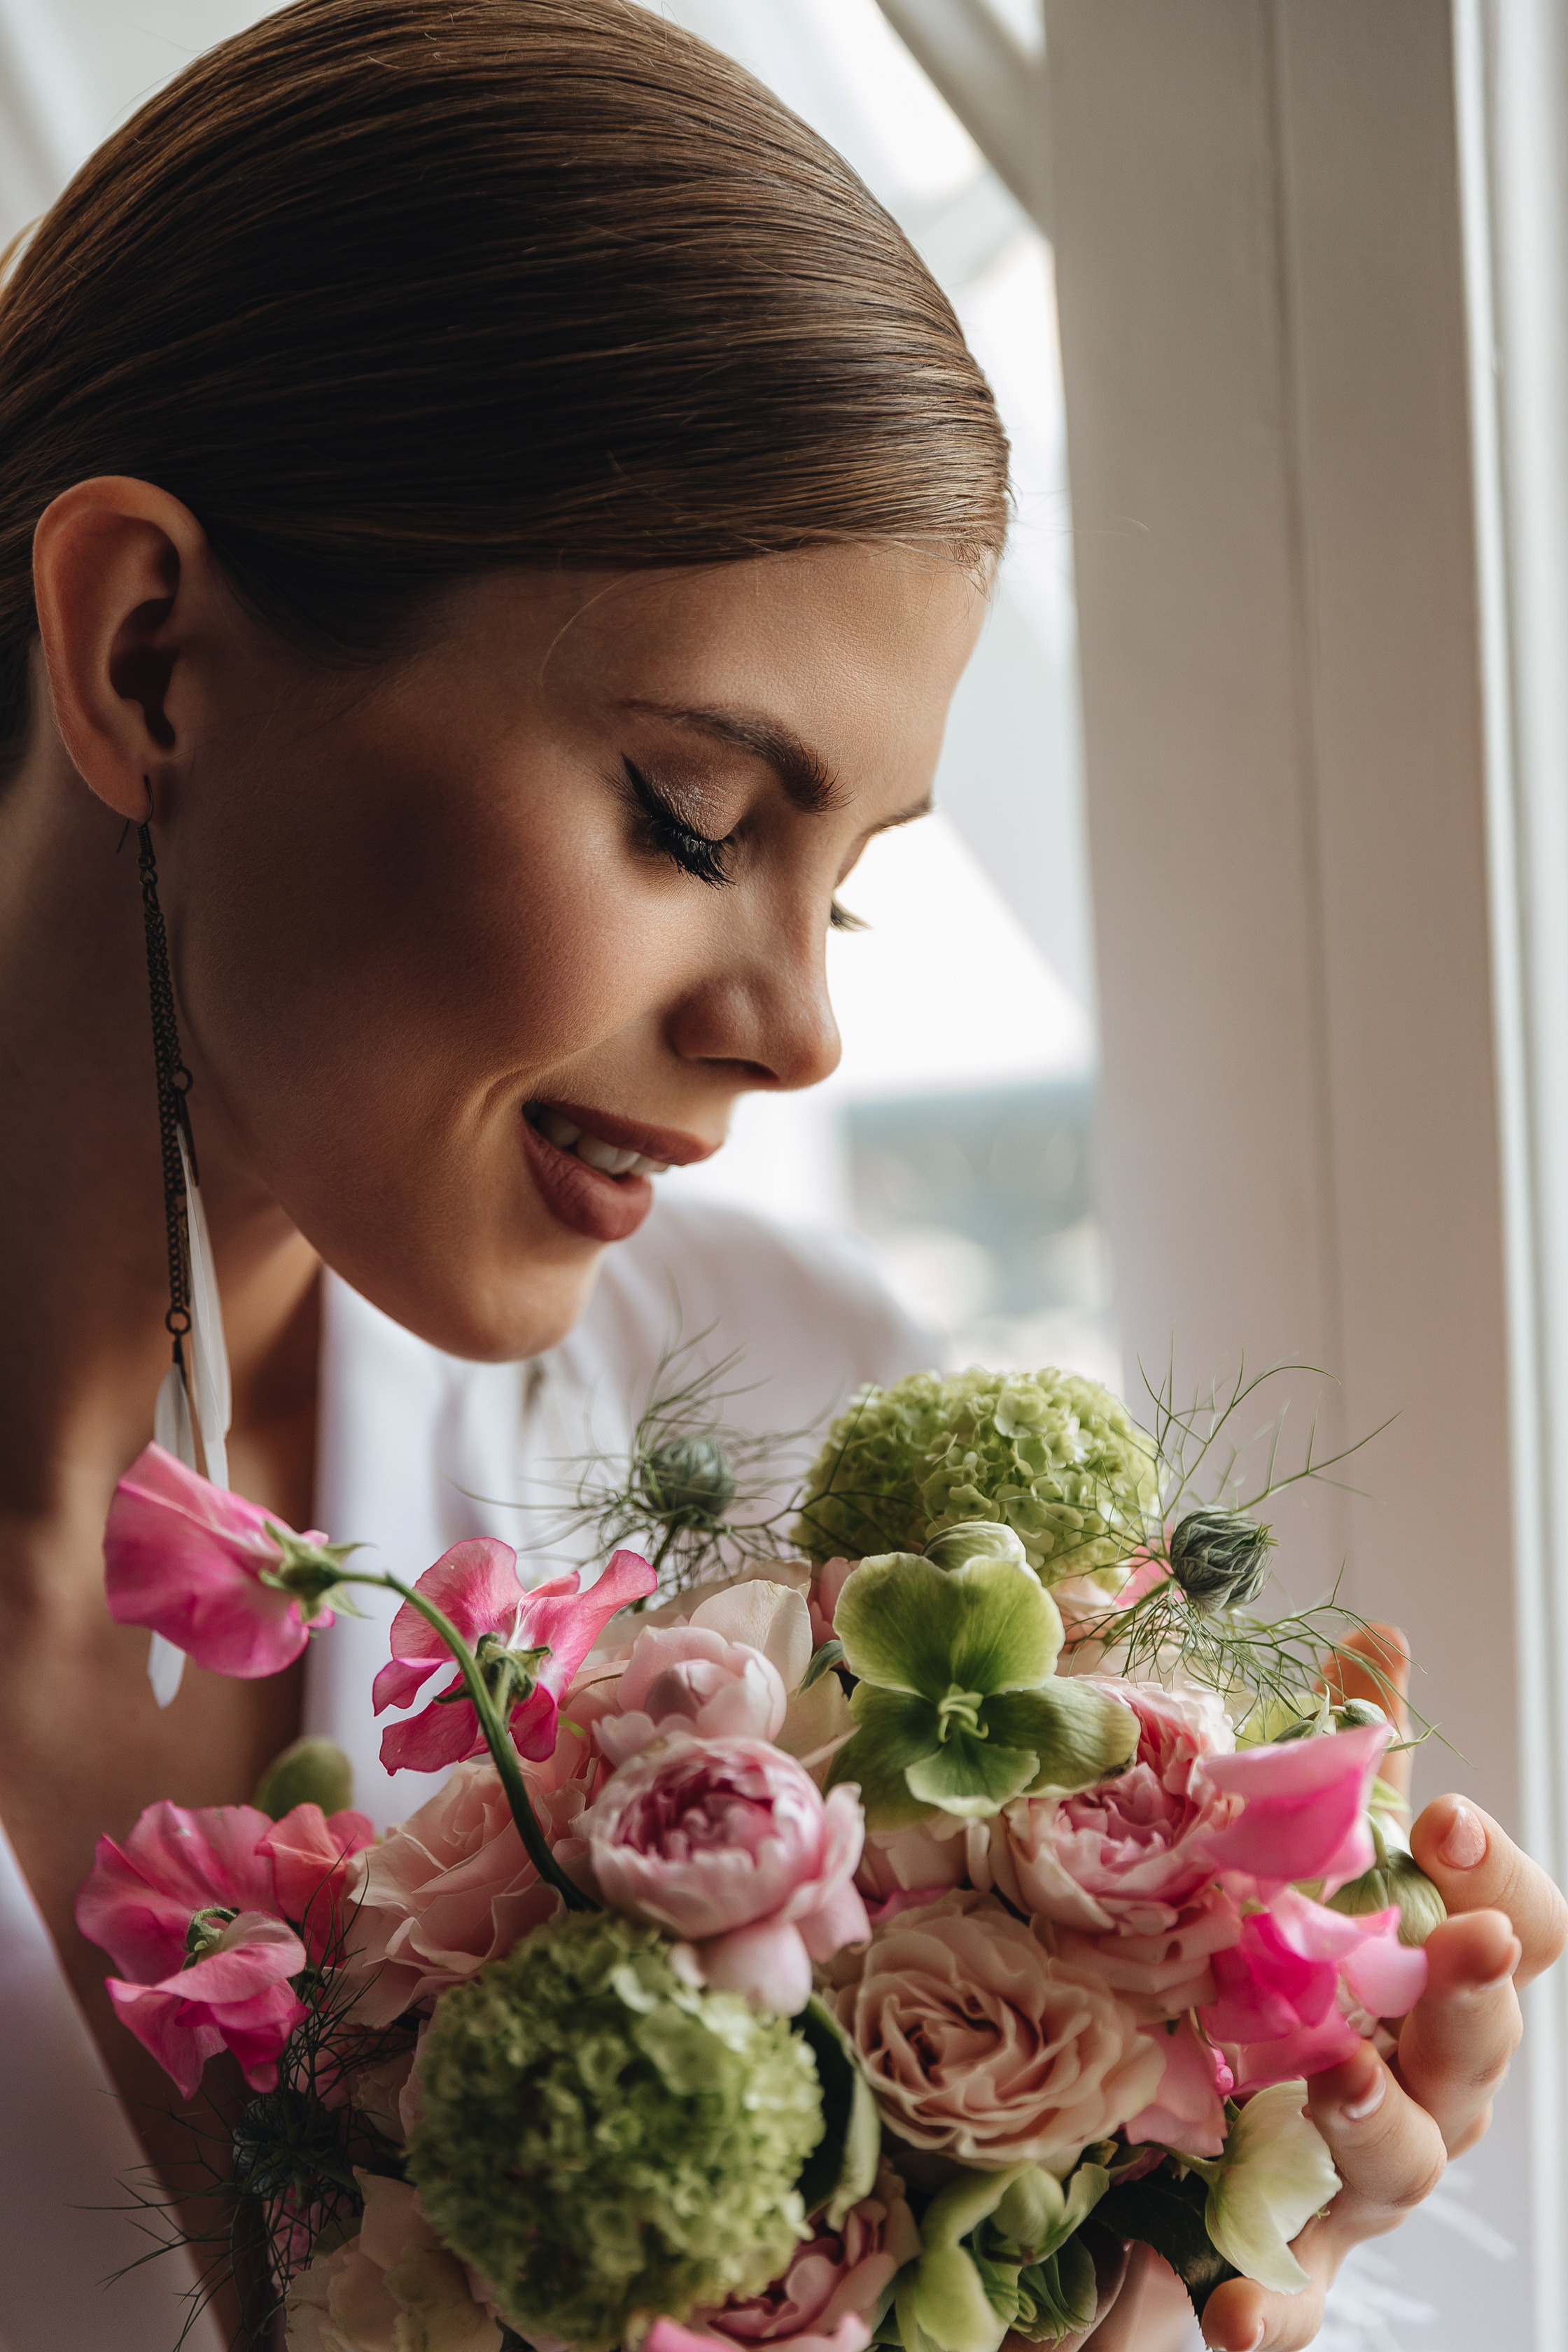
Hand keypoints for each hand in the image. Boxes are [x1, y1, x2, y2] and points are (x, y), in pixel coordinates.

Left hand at [1195, 1627, 1567, 2349]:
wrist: (1253, 2110)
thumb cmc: (1319, 1970)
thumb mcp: (1333, 1856)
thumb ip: (1358, 1751)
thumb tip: (1373, 1635)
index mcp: (1449, 1974)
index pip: (1521, 1927)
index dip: (1500, 1876)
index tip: (1452, 1821)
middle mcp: (1435, 2074)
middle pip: (1483, 2036)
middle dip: (1471, 1985)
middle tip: (1450, 1940)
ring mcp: (1375, 2167)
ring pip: (1406, 2153)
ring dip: (1376, 2112)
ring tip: (1334, 2075)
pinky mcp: (1301, 2247)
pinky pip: (1299, 2291)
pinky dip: (1274, 2314)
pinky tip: (1228, 2331)